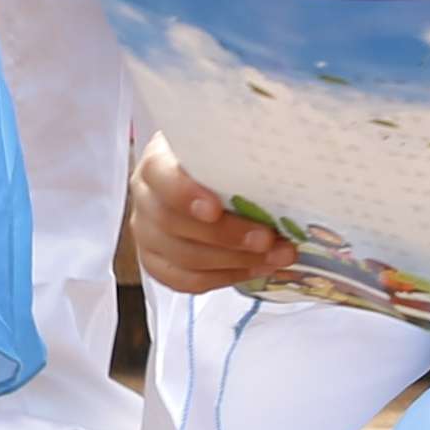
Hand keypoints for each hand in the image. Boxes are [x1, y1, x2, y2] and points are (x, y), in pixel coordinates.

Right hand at [132, 135, 299, 293]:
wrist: (206, 184)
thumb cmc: (220, 163)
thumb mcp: (225, 148)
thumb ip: (240, 155)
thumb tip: (283, 166)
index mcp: (157, 161)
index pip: (158, 175)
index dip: (183, 194)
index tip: (215, 208)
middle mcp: (146, 197)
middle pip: (172, 223)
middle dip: (225, 236)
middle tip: (268, 239)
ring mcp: (148, 234)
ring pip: (183, 257)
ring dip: (235, 261)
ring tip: (276, 257)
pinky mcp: (158, 263)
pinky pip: (188, 281)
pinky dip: (226, 278)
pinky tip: (256, 268)